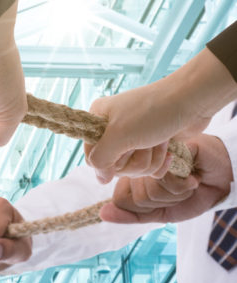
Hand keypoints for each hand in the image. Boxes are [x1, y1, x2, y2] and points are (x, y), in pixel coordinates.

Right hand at [85, 48, 236, 182]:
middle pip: (115, 166)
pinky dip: (160, 162)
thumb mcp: (118, 135)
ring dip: (150, 158)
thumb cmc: (152, 112)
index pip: (92, 157)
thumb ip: (101, 159)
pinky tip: (167, 148)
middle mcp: (113, 130)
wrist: (191, 99)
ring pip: (134, 168)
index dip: (108, 161)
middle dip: (134, 160)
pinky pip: (149, 168)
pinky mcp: (151, 145)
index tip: (123, 149)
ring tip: (158, 140)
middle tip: (144, 143)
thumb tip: (101, 179)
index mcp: (98, 120)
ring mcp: (133, 138)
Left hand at [100, 134, 232, 222]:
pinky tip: (191, 174)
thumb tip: (102, 214)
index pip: (120, 199)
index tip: (164, 197)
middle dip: (165, 199)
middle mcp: (136, 163)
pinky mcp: (166, 147)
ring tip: (187, 180)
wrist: (222, 179)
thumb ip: (130, 215)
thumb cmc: (189, 193)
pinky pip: (164, 178)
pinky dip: (182, 185)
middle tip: (180, 187)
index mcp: (130, 175)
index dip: (146, 205)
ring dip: (176, 193)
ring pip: (150, 190)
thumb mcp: (159, 211)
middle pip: (138, 197)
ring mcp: (149, 153)